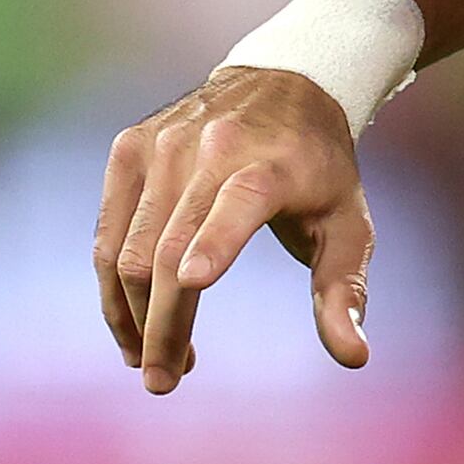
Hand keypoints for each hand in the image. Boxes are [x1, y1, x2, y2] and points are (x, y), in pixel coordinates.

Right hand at [96, 64, 375, 394]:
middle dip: (162, 324)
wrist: (283, 81)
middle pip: (169, 249)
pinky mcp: (129, 148)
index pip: (239, 202)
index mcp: (271, 163)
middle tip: (165, 382)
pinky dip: (114, 287)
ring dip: (132, 316)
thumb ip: (345, 289)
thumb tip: (354, 357)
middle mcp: (210, 147)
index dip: (214, 242)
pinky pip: (109, 233)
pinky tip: (133, 326)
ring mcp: (161, 145)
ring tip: (151, 361)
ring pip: (128, 249)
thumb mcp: (349, 224)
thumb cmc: (320, 169)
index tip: (194, 282)